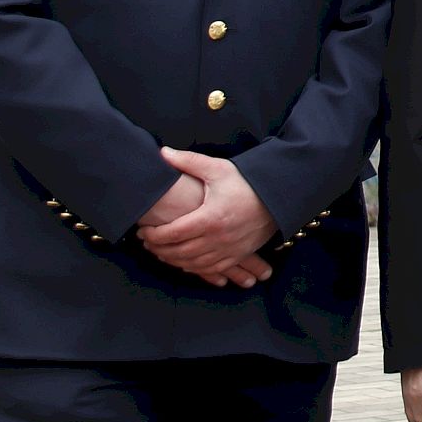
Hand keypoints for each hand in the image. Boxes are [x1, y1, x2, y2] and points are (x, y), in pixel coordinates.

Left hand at [136, 148, 278, 281]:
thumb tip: (162, 152)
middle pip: (179, 252)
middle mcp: (218, 238)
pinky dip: (193, 268)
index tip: (143, 231)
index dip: (153, 235)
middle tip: (147, 242)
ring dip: (172, 260)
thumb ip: (189, 162)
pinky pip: (210, 269)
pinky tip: (184, 262)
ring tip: (161, 251)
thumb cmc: (247, 182)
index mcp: (210, 218)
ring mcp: (228, 249)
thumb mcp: (218, 169)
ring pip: (192, 263)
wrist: (278, 196)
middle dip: (158, 248)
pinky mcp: (237, 255)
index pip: (172, 233)